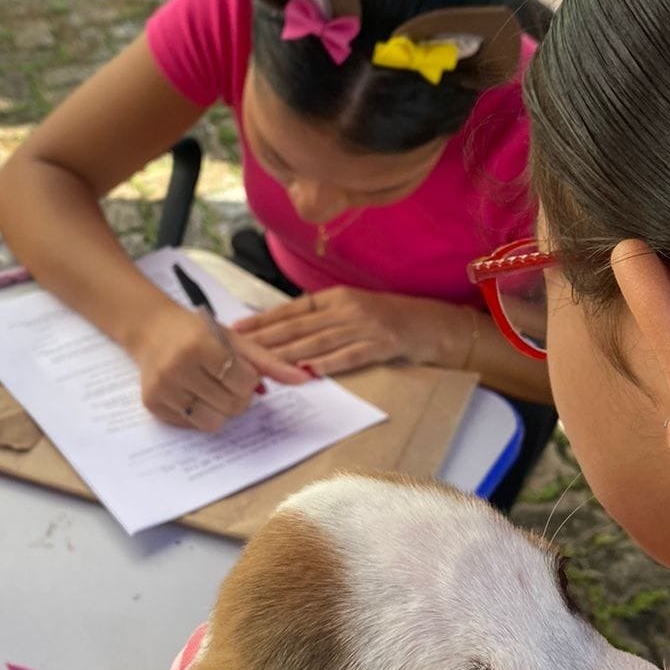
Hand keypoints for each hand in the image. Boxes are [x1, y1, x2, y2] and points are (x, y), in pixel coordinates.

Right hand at [128, 305, 306, 431]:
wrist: (151, 330)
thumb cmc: (198, 333)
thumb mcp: (234, 340)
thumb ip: (269, 361)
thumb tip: (304, 379)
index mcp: (199, 346)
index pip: (242, 381)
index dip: (248, 380)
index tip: (240, 370)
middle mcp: (176, 368)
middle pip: (230, 405)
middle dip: (238, 397)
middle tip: (228, 381)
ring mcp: (162, 388)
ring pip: (212, 422)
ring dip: (221, 410)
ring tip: (214, 390)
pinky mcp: (152, 404)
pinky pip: (191, 425)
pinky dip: (199, 414)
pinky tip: (193, 393)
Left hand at [234, 286, 438, 375]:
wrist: (431, 324)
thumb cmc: (388, 320)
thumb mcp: (352, 310)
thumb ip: (322, 319)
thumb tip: (284, 332)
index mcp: (336, 297)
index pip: (292, 309)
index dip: (264, 320)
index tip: (238, 329)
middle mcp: (347, 308)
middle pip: (300, 326)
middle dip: (267, 339)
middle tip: (241, 350)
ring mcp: (365, 326)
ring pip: (319, 342)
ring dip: (289, 354)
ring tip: (265, 364)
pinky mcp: (382, 344)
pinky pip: (350, 355)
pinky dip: (328, 364)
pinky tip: (309, 371)